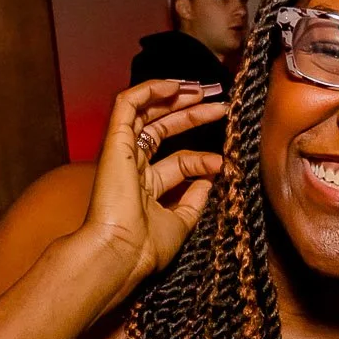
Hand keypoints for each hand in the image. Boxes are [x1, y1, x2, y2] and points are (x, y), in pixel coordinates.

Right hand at [77, 80, 227, 302]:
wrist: (121, 253)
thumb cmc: (146, 248)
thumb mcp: (181, 222)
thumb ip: (195, 200)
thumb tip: (212, 177)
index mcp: (147, 187)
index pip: (179, 161)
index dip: (203, 157)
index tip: (225, 161)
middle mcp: (133, 167)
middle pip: (163, 130)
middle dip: (191, 113)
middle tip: (218, 101)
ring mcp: (122, 153)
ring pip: (147, 112)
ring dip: (174, 96)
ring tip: (202, 88)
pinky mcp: (114, 141)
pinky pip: (127, 104)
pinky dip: (149, 90)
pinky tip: (175, 85)